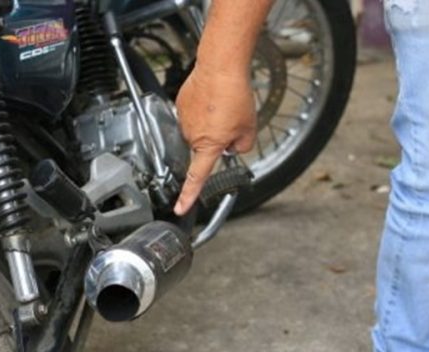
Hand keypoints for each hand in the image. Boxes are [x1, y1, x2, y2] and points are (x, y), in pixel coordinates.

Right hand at [173, 66, 256, 215]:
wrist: (220, 66)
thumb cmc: (234, 95)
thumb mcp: (249, 128)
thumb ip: (242, 146)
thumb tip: (234, 147)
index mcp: (209, 145)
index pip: (197, 177)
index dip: (188, 195)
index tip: (180, 207)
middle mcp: (192, 135)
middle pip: (205, 147)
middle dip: (218, 139)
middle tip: (232, 121)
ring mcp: (184, 120)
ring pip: (199, 130)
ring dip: (211, 123)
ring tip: (222, 106)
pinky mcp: (180, 105)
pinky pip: (193, 114)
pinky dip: (203, 110)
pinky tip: (212, 99)